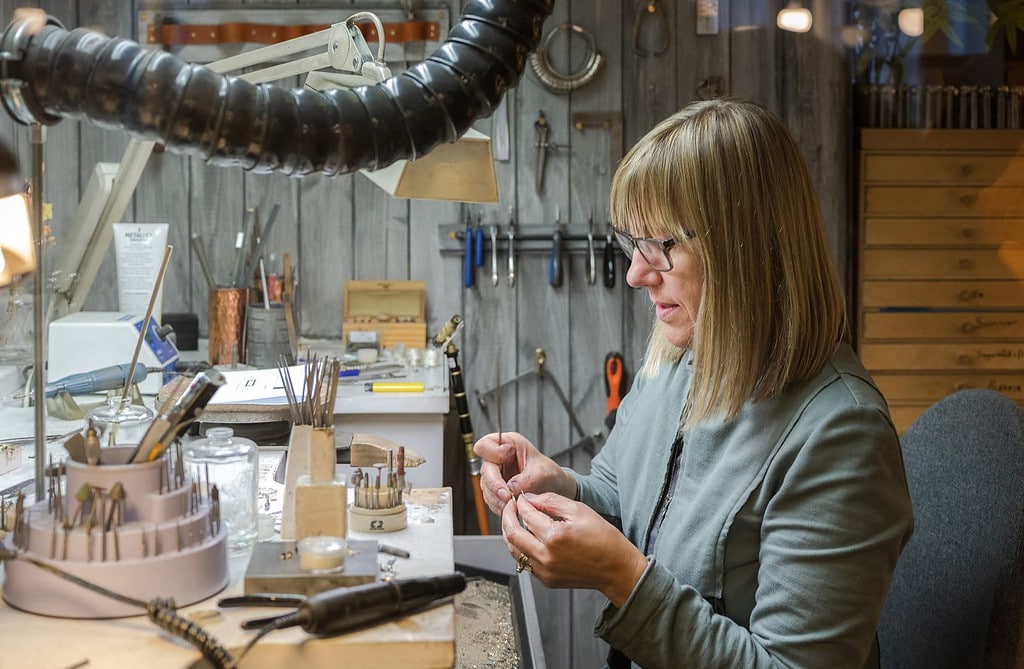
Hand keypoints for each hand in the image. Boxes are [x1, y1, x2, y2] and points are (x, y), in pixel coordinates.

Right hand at [473, 431, 575, 514]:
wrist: (553, 488)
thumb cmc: (548, 473)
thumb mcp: (542, 472)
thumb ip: (527, 478)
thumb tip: (511, 487)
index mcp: (508, 444)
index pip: (486, 444)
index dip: (493, 452)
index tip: (505, 459)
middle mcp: (498, 458)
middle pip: (485, 469)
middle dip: (495, 484)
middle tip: (507, 495)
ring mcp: (495, 474)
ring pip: (486, 486)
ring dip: (497, 498)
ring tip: (512, 504)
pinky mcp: (495, 489)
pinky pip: (490, 498)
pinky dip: (498, 504)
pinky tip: (510, 507)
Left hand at [504, 492, 647, 606]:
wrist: (616, 569)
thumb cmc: (603, 539)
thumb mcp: (579, 510)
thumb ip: (551, 502)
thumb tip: (530, 499)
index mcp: (555, 536)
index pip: (526, 515)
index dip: (521, 503)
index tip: (521, 498)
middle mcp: (547, 556)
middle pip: (512, 535)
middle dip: (507, 517)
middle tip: (510, 507)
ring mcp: (545, 571)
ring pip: (514, 550)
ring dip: (511, 534)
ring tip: (514, 521)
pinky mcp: (546, 580)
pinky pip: (525, 562)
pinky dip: (521, 548)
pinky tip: (527, 538)